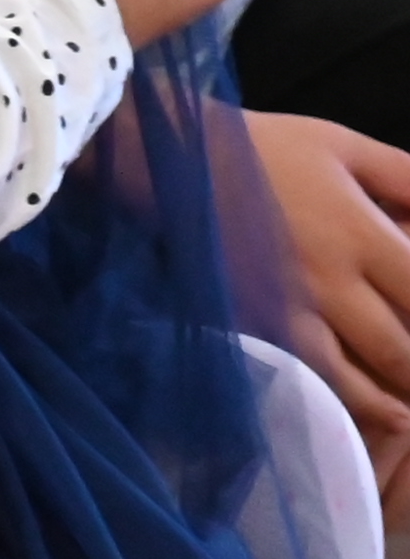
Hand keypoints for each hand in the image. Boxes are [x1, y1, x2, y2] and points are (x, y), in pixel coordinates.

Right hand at [246, 110, 409, 475]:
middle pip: (399, 348)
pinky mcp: (253, 326)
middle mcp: (329, 282)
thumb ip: (405, 176)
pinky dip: (343, 401)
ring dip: (390, 401)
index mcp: (359, 234)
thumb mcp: (343, 145)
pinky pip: (306, 377)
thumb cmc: (263, 149)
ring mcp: (287, 311)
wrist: (172, 163)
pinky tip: (367, 413)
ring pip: (355, 377)